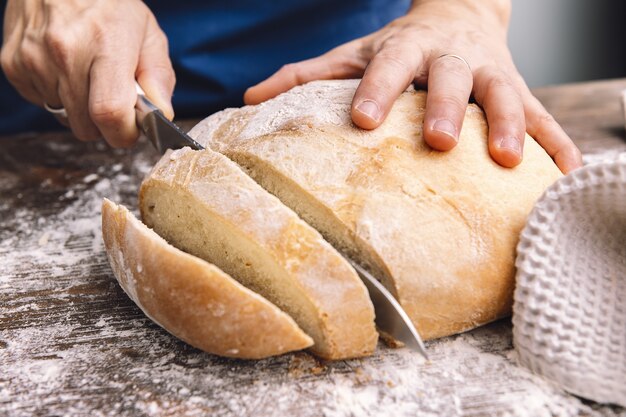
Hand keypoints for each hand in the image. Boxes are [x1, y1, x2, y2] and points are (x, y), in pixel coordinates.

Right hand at [1, 0, 174, 146]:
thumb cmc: (109, 3)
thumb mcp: (147, 33)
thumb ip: (159, 76)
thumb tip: (161, 114)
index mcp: (105, 44)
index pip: (109, 113)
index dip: (124, 133)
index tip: (131, 129)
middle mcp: (65, 52)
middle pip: (86, 126)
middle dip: (105, 125)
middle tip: (113, 99)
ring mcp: (34, 58)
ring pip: (64, 117)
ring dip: (80, 108)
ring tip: (88, 75)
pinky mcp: (13, 63)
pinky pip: (41, 102)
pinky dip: (57, 94)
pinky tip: (64, 68)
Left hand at [244, 0, 581, 173]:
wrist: (459, 14)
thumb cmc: (398, 48)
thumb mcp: (355, 54)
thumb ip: (307, 74)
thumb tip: (249, 98)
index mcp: (407, 48)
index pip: (389, 66)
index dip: (378, 90)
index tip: (363, 120)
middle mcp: (452, 58)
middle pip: (451, 79)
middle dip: (448, 108)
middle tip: (440, 141)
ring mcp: (491, 74)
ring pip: (506, 96)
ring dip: (510, 126)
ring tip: (507, 162)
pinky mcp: (517, 89)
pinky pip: (543, 116)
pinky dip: (555, 143)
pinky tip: (566, 171)